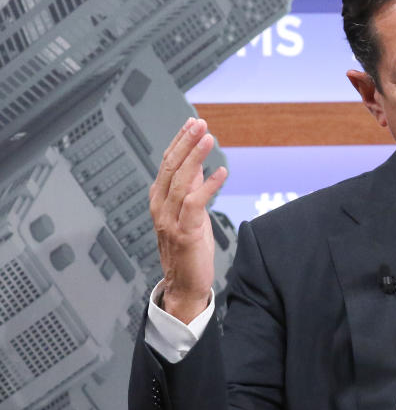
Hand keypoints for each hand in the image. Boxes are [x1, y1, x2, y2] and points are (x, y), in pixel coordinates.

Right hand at [149, 117, 227, 323]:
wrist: (184, 285)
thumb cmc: (188, 250)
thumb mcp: (190, 213)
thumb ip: (192, 190)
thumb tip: (199, 165)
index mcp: (160, 200)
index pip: (167, 163)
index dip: (180, 142)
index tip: (192, 123)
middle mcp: (161, 207)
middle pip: (171, 167)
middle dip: (186, 142)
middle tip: (200, 123)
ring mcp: (170, 220)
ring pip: (181, 181)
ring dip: (196, 157)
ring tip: (209, 139)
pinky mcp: (184, 233)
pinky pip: (195, 203)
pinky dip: (208, 186)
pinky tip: (221, 172)